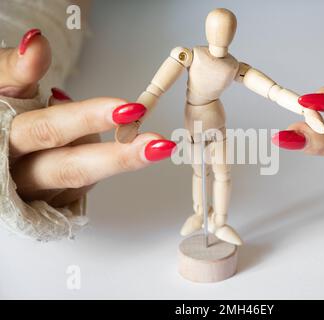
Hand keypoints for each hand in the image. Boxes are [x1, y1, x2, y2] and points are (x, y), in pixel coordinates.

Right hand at [1, 29, 175, 206]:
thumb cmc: (1, 117)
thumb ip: (16, 68)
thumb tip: (37, 42)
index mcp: (3, 138)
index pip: (48, 128)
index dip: (89, 118)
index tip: (130, 109)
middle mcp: (17, 173)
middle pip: (70, 167)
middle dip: (118, 155)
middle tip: (158, 143)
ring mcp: (33, 194)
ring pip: (81, 179)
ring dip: (116, 159)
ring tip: (152, 144)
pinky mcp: (46, 206)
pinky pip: (81, 188)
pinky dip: (96, 165)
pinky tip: (98, 151)